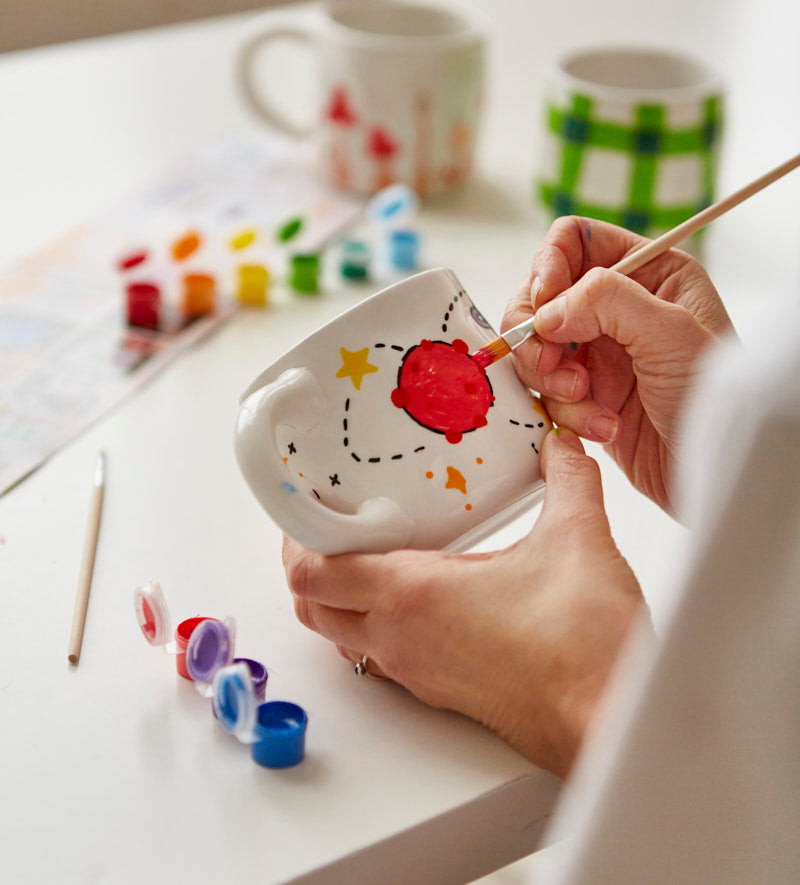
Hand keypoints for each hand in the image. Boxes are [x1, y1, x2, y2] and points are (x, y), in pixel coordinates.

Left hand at [283, 429, 647, 778]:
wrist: (607, 721)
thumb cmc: (585, 647)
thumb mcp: (577, 540)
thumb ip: (567, 480)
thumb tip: (561, 447)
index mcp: (412, 595)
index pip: (311, 572)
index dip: (295, 536)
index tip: (306, 504)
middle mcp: (400, 638)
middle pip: (313, 607)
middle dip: (308, 565)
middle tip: (333, 524)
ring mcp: (415, 670)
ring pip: (341, 635)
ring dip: (338, 597)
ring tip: (369, 554)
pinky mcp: (437, 691)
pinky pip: (378, 654)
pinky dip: (373, 622)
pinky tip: (417, 594)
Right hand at [502, 216, 733, 512]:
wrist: (716, 472)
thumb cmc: (716, 398)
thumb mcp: (671, 333)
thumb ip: (607, 302)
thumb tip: (547, 310)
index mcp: (648, 273)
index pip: (575, 242)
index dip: (548, 267)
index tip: (543, 304)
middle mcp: (618, 309)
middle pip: (542, 298)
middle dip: (538, 333)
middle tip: (550, 362)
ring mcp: (599, 353)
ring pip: (538, 349)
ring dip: (552, 379)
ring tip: (586, 398)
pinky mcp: (586, 395)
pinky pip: (548, 392)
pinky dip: (565, 412)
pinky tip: (602, 426)